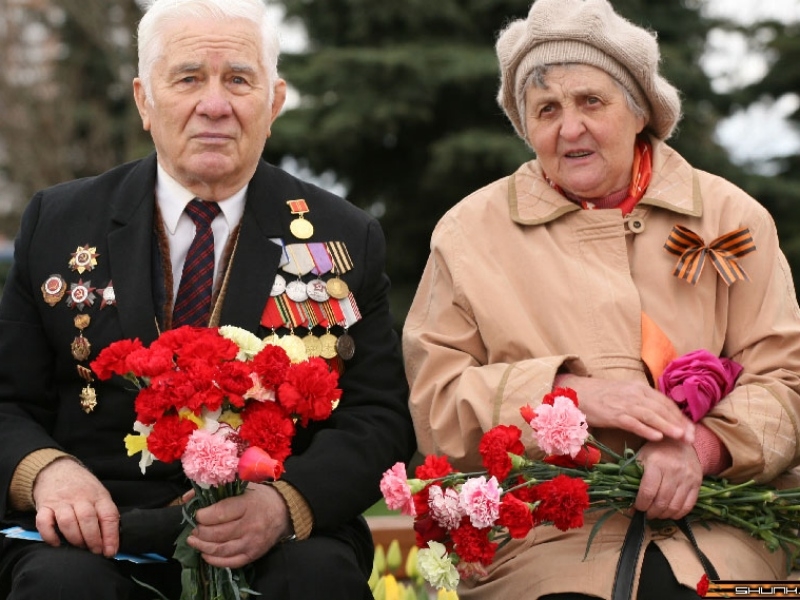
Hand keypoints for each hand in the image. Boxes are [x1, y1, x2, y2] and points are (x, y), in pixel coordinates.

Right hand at [33, 457, 119, 556]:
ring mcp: (61, 501)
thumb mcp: (99, 494)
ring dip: (75, 538)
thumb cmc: (82, 487)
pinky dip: (50, 536)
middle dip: (93, 540)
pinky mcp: (44, 506)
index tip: (111, 551)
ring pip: (68, 521)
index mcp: (98, 495)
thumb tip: (112, 541)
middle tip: (95, 551)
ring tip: (79, 547)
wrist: (56, 469)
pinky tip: (57, 543)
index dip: (111, 536)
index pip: (108, 515)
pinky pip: (44, 522)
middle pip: (88, 519)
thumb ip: (104, 513)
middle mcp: (80, 497)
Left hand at [187, 483, 292, 568]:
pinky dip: (214, 560)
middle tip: (194, 528)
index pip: (219, 513)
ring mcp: (252, 542)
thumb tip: (187, 498)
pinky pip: (230, 562)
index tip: (197, 514)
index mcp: (247, 505)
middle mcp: (250, 525)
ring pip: (221, 550)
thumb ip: (214, 490)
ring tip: (194, 540)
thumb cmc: (260, 497)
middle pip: (217, 533)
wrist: (284, 511)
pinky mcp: (253, 555)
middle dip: (200, 531)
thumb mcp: (241, 487)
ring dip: (202, 546)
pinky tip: (205, 554)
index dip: (203, 516)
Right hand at [557, 374, 693, 442]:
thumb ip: (642, 402)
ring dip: (668, 426)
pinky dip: (646, 429)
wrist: (577, 392)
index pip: (665, 402)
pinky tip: (657, 437)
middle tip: (692, 438)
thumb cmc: (602, 396)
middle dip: (679, 423)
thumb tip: (661, 415)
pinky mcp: (613, 414)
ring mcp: (624, 403)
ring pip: (651, 415)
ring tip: (681, 437)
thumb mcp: (625, 394)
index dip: (680, 416)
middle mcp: (635, 393)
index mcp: (639, 388)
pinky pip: (633, 422)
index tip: (691, 429)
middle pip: (662, 408)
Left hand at [633, 438, 702, 519]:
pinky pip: (688, 505)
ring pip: (675, 506)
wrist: (679, 439)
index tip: (636, 508)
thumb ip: (631, 475)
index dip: (641, 504)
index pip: (648, 492)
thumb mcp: (641, 457)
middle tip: (646, 514)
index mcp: (656, 464)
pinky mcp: (697, 483)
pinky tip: (670, 512)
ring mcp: (687, 478)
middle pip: (661, 501)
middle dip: (651, 512)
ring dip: (663, 515)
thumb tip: (621, 496)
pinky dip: (678, 514)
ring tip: (656, 514)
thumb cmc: (656, 449)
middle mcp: (673, 471)